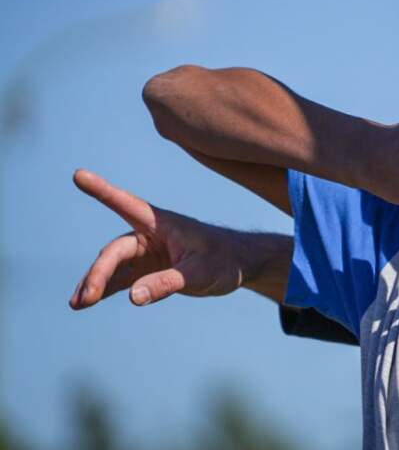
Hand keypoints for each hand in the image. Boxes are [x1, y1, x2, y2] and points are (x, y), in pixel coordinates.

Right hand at [68, 169, 275, 308]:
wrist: (240, 265)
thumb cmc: (225, 260)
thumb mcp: (201, 272)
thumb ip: (168, 283)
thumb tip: (133, 297)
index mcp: (162, 223)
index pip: (126, 204)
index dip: (101, 190)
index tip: (78, 175)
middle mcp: (149, 235)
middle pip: (115, 251)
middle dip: (98, 273)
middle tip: (85, 298)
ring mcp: (146, 253)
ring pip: (112, 267)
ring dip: (94, 283)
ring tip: (76, 304)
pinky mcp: (147, 270)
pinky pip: (120, 280)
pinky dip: (104, 290)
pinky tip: (84, 303)